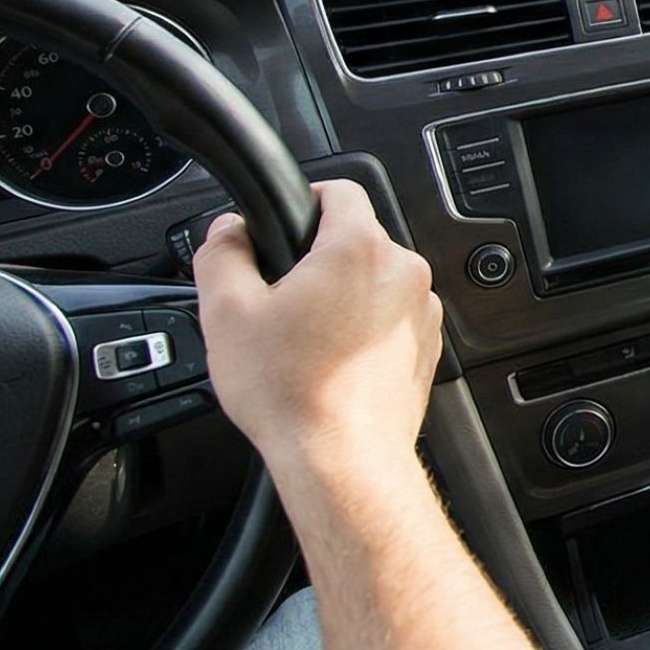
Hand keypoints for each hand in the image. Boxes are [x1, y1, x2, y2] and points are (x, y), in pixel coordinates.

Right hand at [193, 179, 443, 497]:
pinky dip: (363, 330)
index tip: (283, 226)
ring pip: (374, 282)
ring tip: (304, 339)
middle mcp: (403, 272)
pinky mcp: (426, 347)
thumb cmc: (292, 392)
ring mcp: (422, 312)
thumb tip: (228, 230)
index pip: (338, 190)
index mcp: (359, 248)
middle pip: (355, 239)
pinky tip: (331, 361)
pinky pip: (390, 319)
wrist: (342, 459)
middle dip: (317, 260)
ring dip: (342, 297)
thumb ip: (222, 253)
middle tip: (279, 299)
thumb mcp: (226, 312)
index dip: (303, 201)